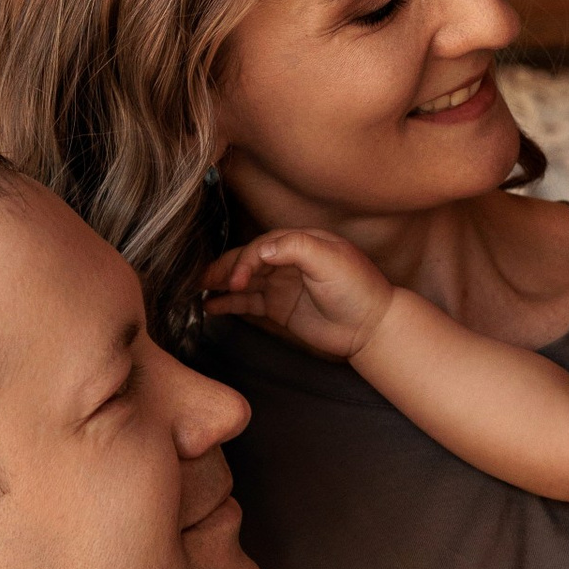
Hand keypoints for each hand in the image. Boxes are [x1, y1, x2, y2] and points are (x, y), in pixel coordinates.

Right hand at [205, 228, 394, 362]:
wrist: (371, 327)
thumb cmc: (357, 288)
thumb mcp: (330, 259)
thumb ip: (295, 247)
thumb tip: (260, 250)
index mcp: (300, 242)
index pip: (262, 245)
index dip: (246, 260)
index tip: (237, 279)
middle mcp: (287, 261)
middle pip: (247, 260)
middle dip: (224, 268)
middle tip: (202, 280)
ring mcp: (281, 284)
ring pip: (243, 281)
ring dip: (220, 284)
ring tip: (197, 291)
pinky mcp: (279, 308)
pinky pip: (248, 303)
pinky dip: (228, 304)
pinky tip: (211, 307)